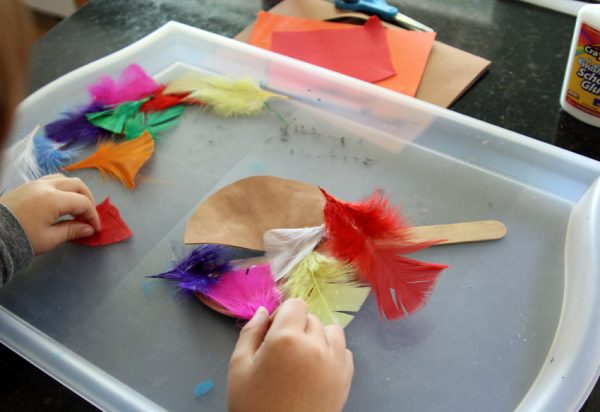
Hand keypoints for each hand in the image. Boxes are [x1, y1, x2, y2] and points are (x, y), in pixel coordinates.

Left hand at [0, 174, 100, 253]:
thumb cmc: (21, 238)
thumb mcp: (49, 239)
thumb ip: (72, 231)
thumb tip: (88, 229)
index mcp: (54, 199)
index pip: (83, 203)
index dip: (92, 216)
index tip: (94, 229)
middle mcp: (47, 186)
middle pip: (77, 185)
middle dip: (88, 199)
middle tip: (88, 216)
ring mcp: (36, 183)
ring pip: (64, 179)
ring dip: (75, 191)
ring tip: (76, 207)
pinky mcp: (28, 185)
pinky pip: (51, 180)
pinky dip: (62, 187)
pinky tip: (61, 201)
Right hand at [227, 299, 353, 411]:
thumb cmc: (252, 405)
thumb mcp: (239, 366)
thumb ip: (251, 332)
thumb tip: (265, 311)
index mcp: (286, 338)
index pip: (296, 304)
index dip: (283, 316)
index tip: (273, 335)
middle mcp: (316, 345)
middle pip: (311, 319)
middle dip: (297, 329)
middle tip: (282, 355)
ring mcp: (335, 363)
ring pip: (332, 332)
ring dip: (318, 339)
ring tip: (302, 361)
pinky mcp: (346, 379)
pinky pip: (344, 352)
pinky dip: (332, 355)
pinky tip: (315, 372)